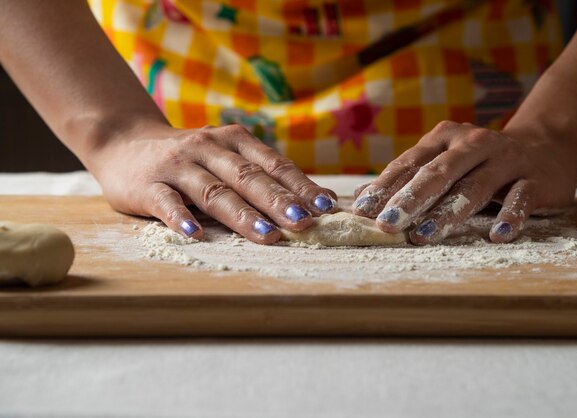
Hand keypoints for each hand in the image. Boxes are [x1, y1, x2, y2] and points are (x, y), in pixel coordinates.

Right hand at [88, 123, 336, 243]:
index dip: (300, 185)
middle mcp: (208, 148)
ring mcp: (177, 165)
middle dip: (278, 201)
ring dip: (242, 214)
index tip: (325, 207)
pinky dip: (181, 218)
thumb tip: (316, 200)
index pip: (273, 164)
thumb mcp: (225, 157)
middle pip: (247, 177)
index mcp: (233, 141)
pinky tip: (195, 234)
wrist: (123, 142)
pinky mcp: (148, 184)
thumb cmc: (189, 158)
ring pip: (213, 191)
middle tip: (303, 223)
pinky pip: (166, 203)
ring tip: (267, 235)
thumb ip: (262, 174)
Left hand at [352, 121, 576, 244]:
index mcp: (444, 138)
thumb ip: (406, 179)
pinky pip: (522, 197)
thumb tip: (359, 199)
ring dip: (448, 213)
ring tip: (423, 236)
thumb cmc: (480, 162)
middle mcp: (473, 144)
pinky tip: (496, 235)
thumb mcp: (442, 162)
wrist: (545, 147)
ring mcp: (506, 159)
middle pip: (438, 172)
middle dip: (410, 199)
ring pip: (475, 186)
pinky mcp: (535, 178)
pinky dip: (510, 216)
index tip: (363, 212)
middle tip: (387, 224)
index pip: (409, 163)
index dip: (385, 187)